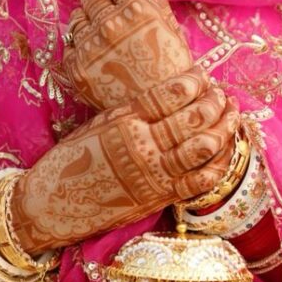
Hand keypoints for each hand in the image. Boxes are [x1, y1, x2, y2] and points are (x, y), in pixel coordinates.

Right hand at [11, 66, 239, 253]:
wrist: (50, 205)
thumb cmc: (69, 163)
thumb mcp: (96, 126)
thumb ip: (130, 114)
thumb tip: (162, 99)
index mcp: (125, 119)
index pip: (170, 94)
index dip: (193, 83)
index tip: (203, 76)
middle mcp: (142, 144)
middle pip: (193, 117)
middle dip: (216, 104)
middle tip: (224, 96)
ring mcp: (152, 173)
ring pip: (202, 146)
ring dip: (223, 130)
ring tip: (231, 118)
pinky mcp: (156, 198)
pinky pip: (198, 182)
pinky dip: (217, 166)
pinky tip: (224, 154)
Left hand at [62, 0, 192, 110]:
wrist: (161, 114)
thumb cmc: (169, 65)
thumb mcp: (166, 21)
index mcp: (136, 7)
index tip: (127, 7)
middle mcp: (111, 24)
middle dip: (101, 6)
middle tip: (117, 29)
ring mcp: (91, 48)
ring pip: (75, 18)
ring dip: (87, 26)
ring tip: (107, 46)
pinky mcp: (76, 70)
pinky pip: (67, 45)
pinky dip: (79, 49)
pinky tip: (98, 61)